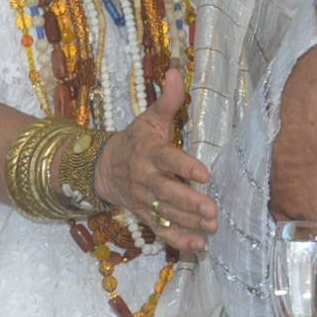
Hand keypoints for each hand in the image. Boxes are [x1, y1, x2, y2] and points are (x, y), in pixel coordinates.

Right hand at [91, 70, 215, 256]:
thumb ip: (168, 100)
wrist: (103, 168)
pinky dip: (179, 241)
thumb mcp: (148, 119)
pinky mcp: (146, 216)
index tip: (204, 173)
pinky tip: (199, 246)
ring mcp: (145, 201)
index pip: (167, 160)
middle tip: (213, 210)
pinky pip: (161, 231)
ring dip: (190, 222)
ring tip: (213, 225)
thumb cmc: (135, 141)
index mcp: (149, 153)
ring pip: (167, 214)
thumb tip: (177, 70)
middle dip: (190, 202)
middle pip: (168, 192)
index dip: (184, 167)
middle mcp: (146, 179)